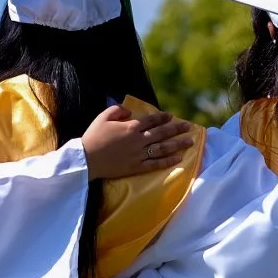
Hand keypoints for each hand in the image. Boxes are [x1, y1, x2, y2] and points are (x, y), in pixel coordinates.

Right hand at [81, 106, 196, 179]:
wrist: (87, 159)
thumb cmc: (94, 136)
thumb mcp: (103, 116)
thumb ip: (118, 110)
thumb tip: (130, 112)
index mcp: (131, 127)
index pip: (151, 121)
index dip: (162, 117)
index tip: (172, 116)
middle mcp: (139, 140)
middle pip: (162, 133)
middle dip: (176, 129)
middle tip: (189, 127)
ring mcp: (139, 154)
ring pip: (163, 148)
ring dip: (177, 144)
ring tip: (189, 142)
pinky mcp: (137, 167)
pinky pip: (156, 164)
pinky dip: (168, 161)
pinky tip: (178, 159)